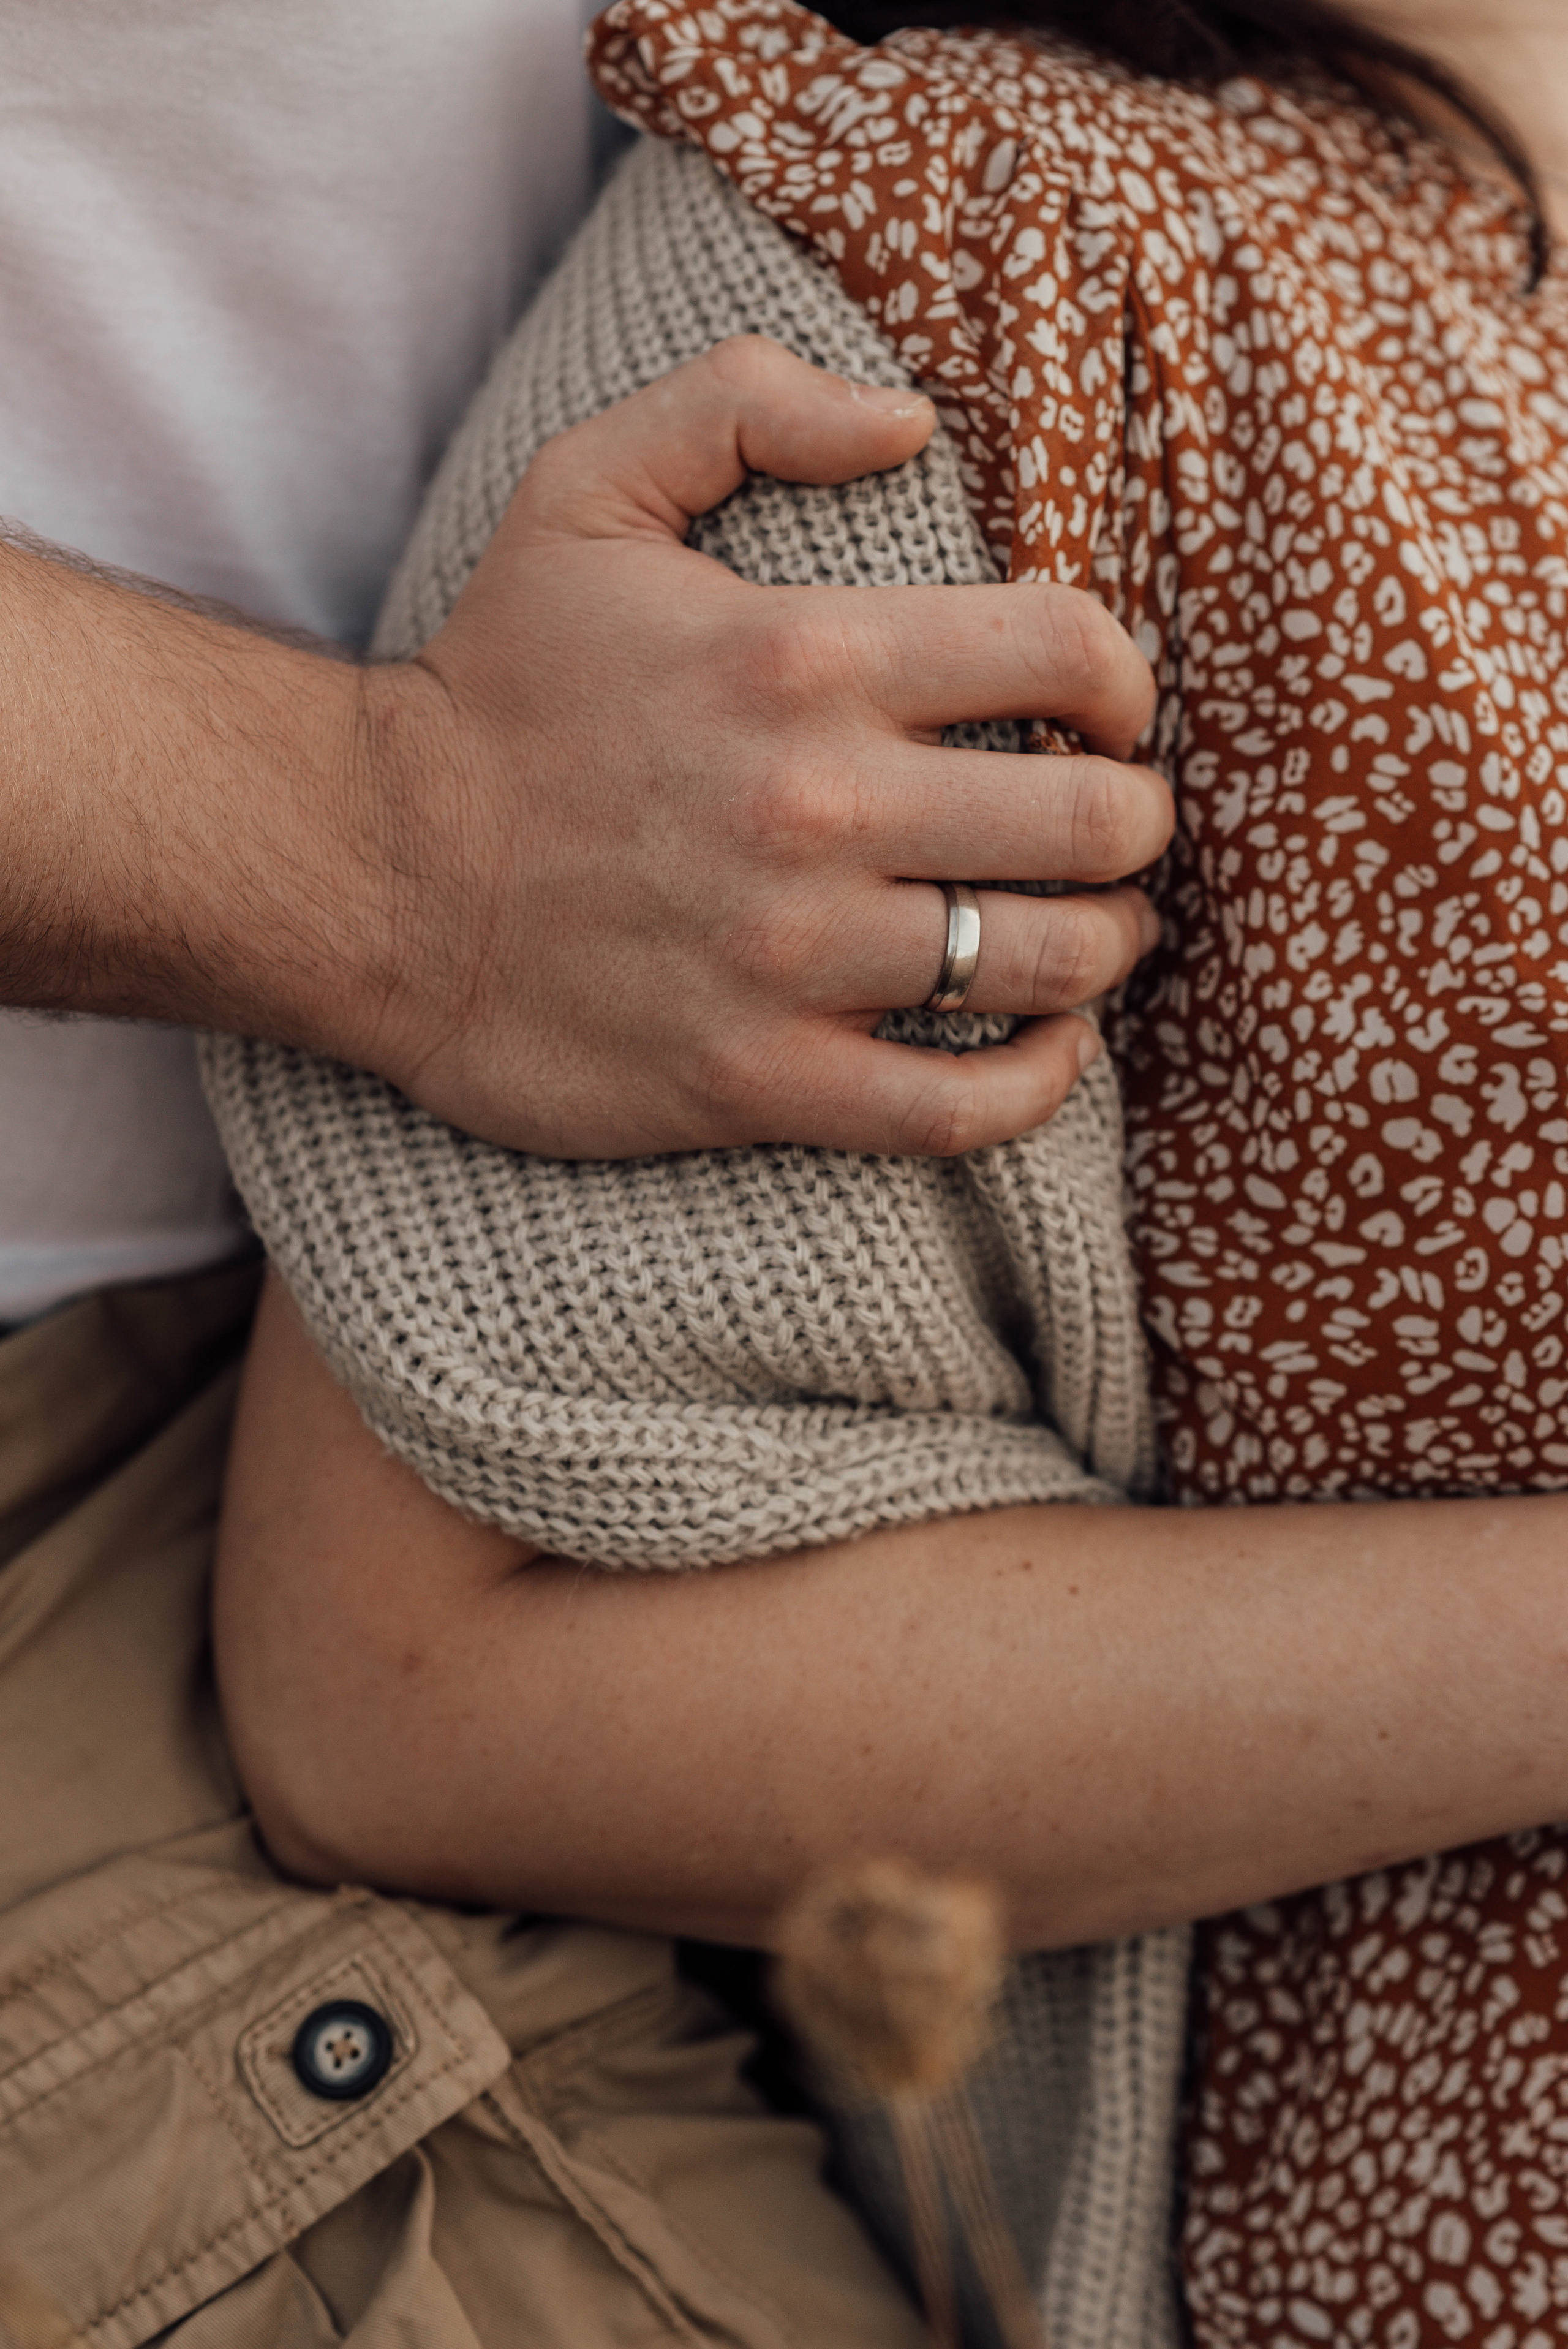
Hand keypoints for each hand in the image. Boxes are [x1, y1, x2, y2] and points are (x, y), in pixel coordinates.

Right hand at [357, 335, 1171, 1156]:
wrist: (369, 875)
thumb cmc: (493, 688)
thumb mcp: (585, 489)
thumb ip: (744, 401)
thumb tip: (910, 421)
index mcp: (805, 657)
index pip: (1070, 652)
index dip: (1126, 683)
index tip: (1107, 713)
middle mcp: (821, 810)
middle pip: (1094, 824)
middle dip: (1135, 825)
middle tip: (1110, 831)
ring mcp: (796, 960)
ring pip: (1050, 964)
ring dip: (1105, 947)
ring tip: (1092, 933)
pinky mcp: (760, 1079)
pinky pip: (963, 1109)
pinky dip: (1038, 1083)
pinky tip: (1047, 1047)